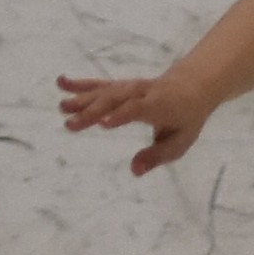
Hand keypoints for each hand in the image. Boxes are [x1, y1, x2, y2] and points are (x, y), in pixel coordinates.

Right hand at [58, 71, 209, 173]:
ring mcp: (129, 87)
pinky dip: (80, 84)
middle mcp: (141, 93)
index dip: (121, 115)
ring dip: (82, 99)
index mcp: (158, 105)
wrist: (191, 86)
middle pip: (115, 100)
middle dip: (93, 111)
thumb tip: (134, 171)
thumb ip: (156, 157)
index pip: (137, 109)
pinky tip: (61, 83)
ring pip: (104, 92)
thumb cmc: (185, 119)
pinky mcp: (120, 86)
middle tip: (70, 124)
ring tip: (62, 107)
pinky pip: (100, 85)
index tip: (102, 124)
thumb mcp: (179, 143)